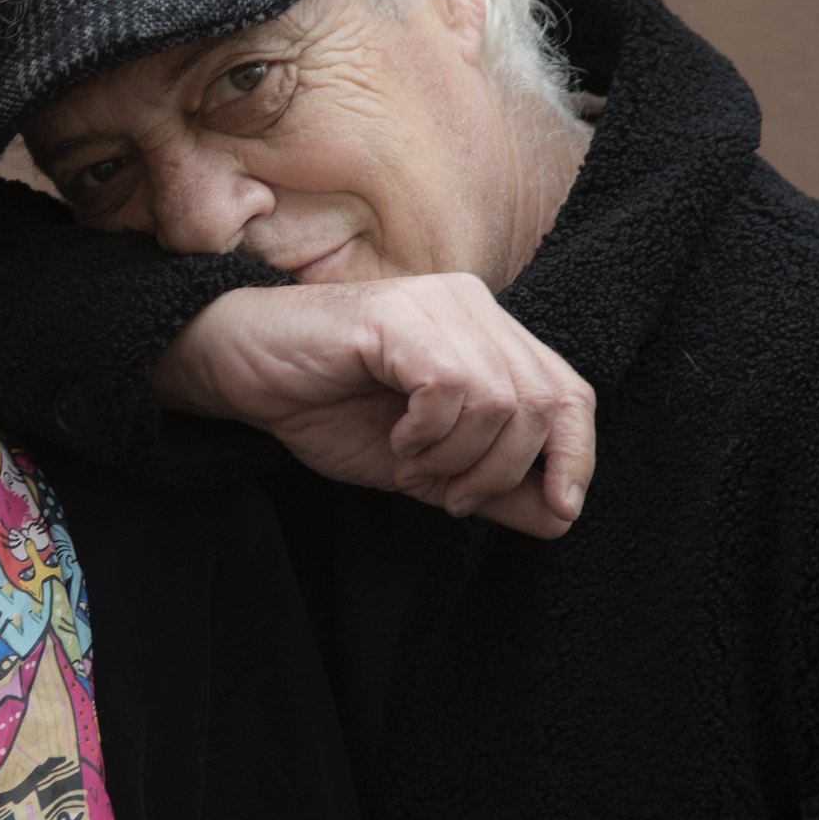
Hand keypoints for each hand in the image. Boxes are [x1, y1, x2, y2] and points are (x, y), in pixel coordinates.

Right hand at [151, 276, 595, 538]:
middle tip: (448, 494)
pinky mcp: (399, 314)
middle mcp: (474, 306)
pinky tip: (397, 440)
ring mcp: (438, 303)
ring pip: (501, 399)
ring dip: (458, 458)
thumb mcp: (424, 466)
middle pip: (544, 402)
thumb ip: (492, 486)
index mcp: (490, 334)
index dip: (577, 455)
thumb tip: (560, 516)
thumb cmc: (327, 407)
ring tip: (411, 463)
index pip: (571, 391)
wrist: (241, 372)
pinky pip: (452, 387)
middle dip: (503, 471)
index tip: (558, 511)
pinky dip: (429, 434)